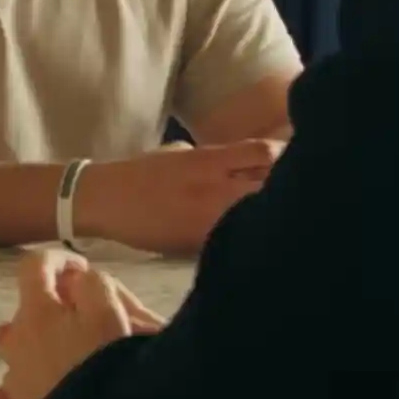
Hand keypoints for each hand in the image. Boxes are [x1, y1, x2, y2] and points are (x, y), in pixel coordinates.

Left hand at [0, 249, 140, 398]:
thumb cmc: (108, 367)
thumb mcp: (111, 314)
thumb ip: (93, 286)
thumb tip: (77, 279)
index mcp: (36, 313)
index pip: (34, 267)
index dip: (59, 261)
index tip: (83, 270)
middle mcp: (15, 345)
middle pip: (22, 317)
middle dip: (48, 313)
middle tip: (82, 321)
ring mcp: (15, 384)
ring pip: (21, 359)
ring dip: (41, 355)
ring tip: (74, 365)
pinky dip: (40, 394)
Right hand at [71, 139, 281, 254]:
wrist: (101, 198)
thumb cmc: (137, 175)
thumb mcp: (176, 155)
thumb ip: (210, 157)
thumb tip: (236, 162)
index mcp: (210, 158)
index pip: (265, 152)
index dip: (287, 160)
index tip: (297, 167)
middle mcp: (215, 182)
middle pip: (271, 182)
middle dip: (290, 190)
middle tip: (297, 198)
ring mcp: (208, 211)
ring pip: (257, 212)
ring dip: (273, 217)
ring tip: (281, 225)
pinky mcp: (198, 238)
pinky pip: (235, 238)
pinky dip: (249, 240)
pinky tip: (254, 246)